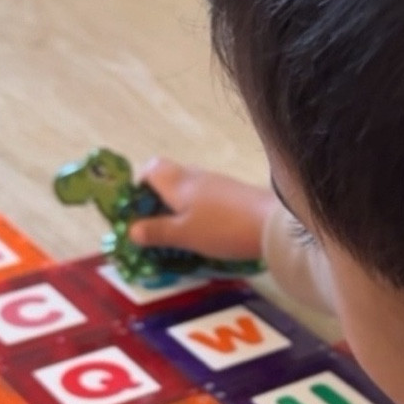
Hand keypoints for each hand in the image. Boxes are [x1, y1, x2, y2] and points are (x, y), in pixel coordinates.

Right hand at [130, 157, 273, 262]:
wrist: (272, 223)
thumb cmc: (221, 228)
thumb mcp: (184, 235)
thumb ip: (157, 232)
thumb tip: (131, 229)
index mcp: (177, 183)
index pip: (150, 168)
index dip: (139, 184)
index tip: (137, 209)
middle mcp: (195, 176)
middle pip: (168, 176)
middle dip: (157, 198)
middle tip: (155, 225)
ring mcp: (216, 183)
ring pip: (188, 187)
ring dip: (178, 205)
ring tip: (178, 232)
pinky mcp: (232, 193)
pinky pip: (205, 196)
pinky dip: (197, 209)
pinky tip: (204, 229)